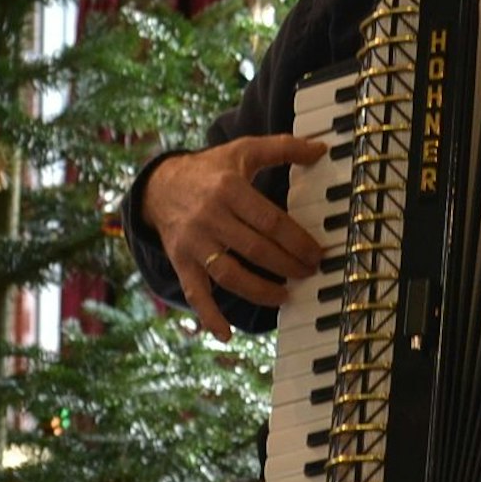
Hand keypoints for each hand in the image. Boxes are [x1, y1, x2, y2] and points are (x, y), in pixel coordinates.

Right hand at [139, 135, 328, 340]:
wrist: (160, 185)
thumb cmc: (210, 169)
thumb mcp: (243, 150)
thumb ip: (283, 148)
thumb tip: (319, 149)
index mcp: (229, 188)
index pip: (270, 221)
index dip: (297, 241)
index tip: (316, 253)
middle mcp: (210, 216)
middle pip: (256, 250)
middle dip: (287, 266)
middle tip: (309, 273)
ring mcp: (194, 242)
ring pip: (230, 274)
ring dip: (261, 291)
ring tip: (284, 296)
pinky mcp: (181, 260)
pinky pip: (195, 291)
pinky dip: (209, 315)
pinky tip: (226, 333)